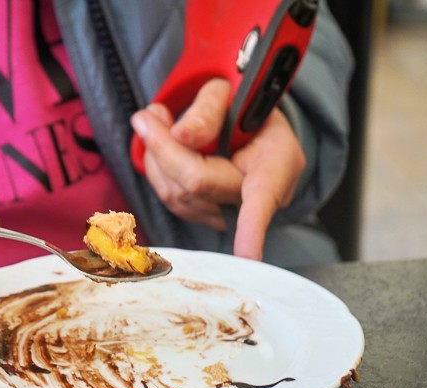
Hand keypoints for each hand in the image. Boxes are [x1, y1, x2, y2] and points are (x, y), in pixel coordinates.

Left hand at [130, 78, 305, 259]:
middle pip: (198, 184)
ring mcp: (231, 212)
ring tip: (154, 119)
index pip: (262, 198)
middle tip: (148, 115)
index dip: (253, 230)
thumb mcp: (234, 92)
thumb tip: (181, 135)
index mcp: (278, 162)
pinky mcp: (206, 215)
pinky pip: (170, 197)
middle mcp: (259, 196)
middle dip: (164, 149)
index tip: (249, 256)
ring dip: (154, 156)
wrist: (248, 122)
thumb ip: (209, 109)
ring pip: (177, 194)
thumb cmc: (244, 104)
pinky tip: (158, 141)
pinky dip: (156, 167)